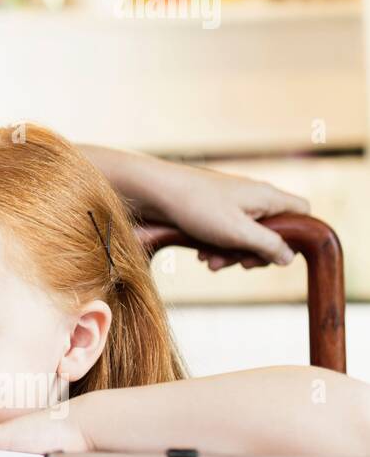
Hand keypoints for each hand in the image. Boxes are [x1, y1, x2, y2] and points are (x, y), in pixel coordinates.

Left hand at [153, 163, 309, 270]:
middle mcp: (254, 196)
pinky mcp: (214, 208)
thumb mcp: (239, 233)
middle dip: (256, 252)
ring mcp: (233, 202)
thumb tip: (289, 258)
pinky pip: (226, 232)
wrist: (154, 190)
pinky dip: (218, 245)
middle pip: (273, 230)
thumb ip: (269, 245)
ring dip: (232, 253)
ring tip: (211, 263)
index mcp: (268, 197)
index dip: (298, 235)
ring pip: (246, 235)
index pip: (303, 212)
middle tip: (241, 265)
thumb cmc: (197, 208)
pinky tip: (202, 255)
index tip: (279, 252)